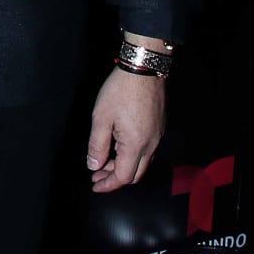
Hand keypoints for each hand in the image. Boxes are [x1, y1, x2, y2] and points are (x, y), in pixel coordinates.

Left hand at [86, 67, 165, 192]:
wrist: (144, 69)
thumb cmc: (121, 90)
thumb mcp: (101, 118)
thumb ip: (97, 146)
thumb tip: (94, 165)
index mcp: (136, 145)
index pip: (123, 176)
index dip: (108, 184)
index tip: (95, 185)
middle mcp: (151, 144)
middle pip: (135, 174)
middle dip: (115, 178)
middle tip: (98, 175)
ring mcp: (157, 136)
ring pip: (142, 162)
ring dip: (124, 167)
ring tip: (105, 162)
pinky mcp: (159, 127)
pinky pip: (147, 150)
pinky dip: (132, 155)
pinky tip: (119, 147)